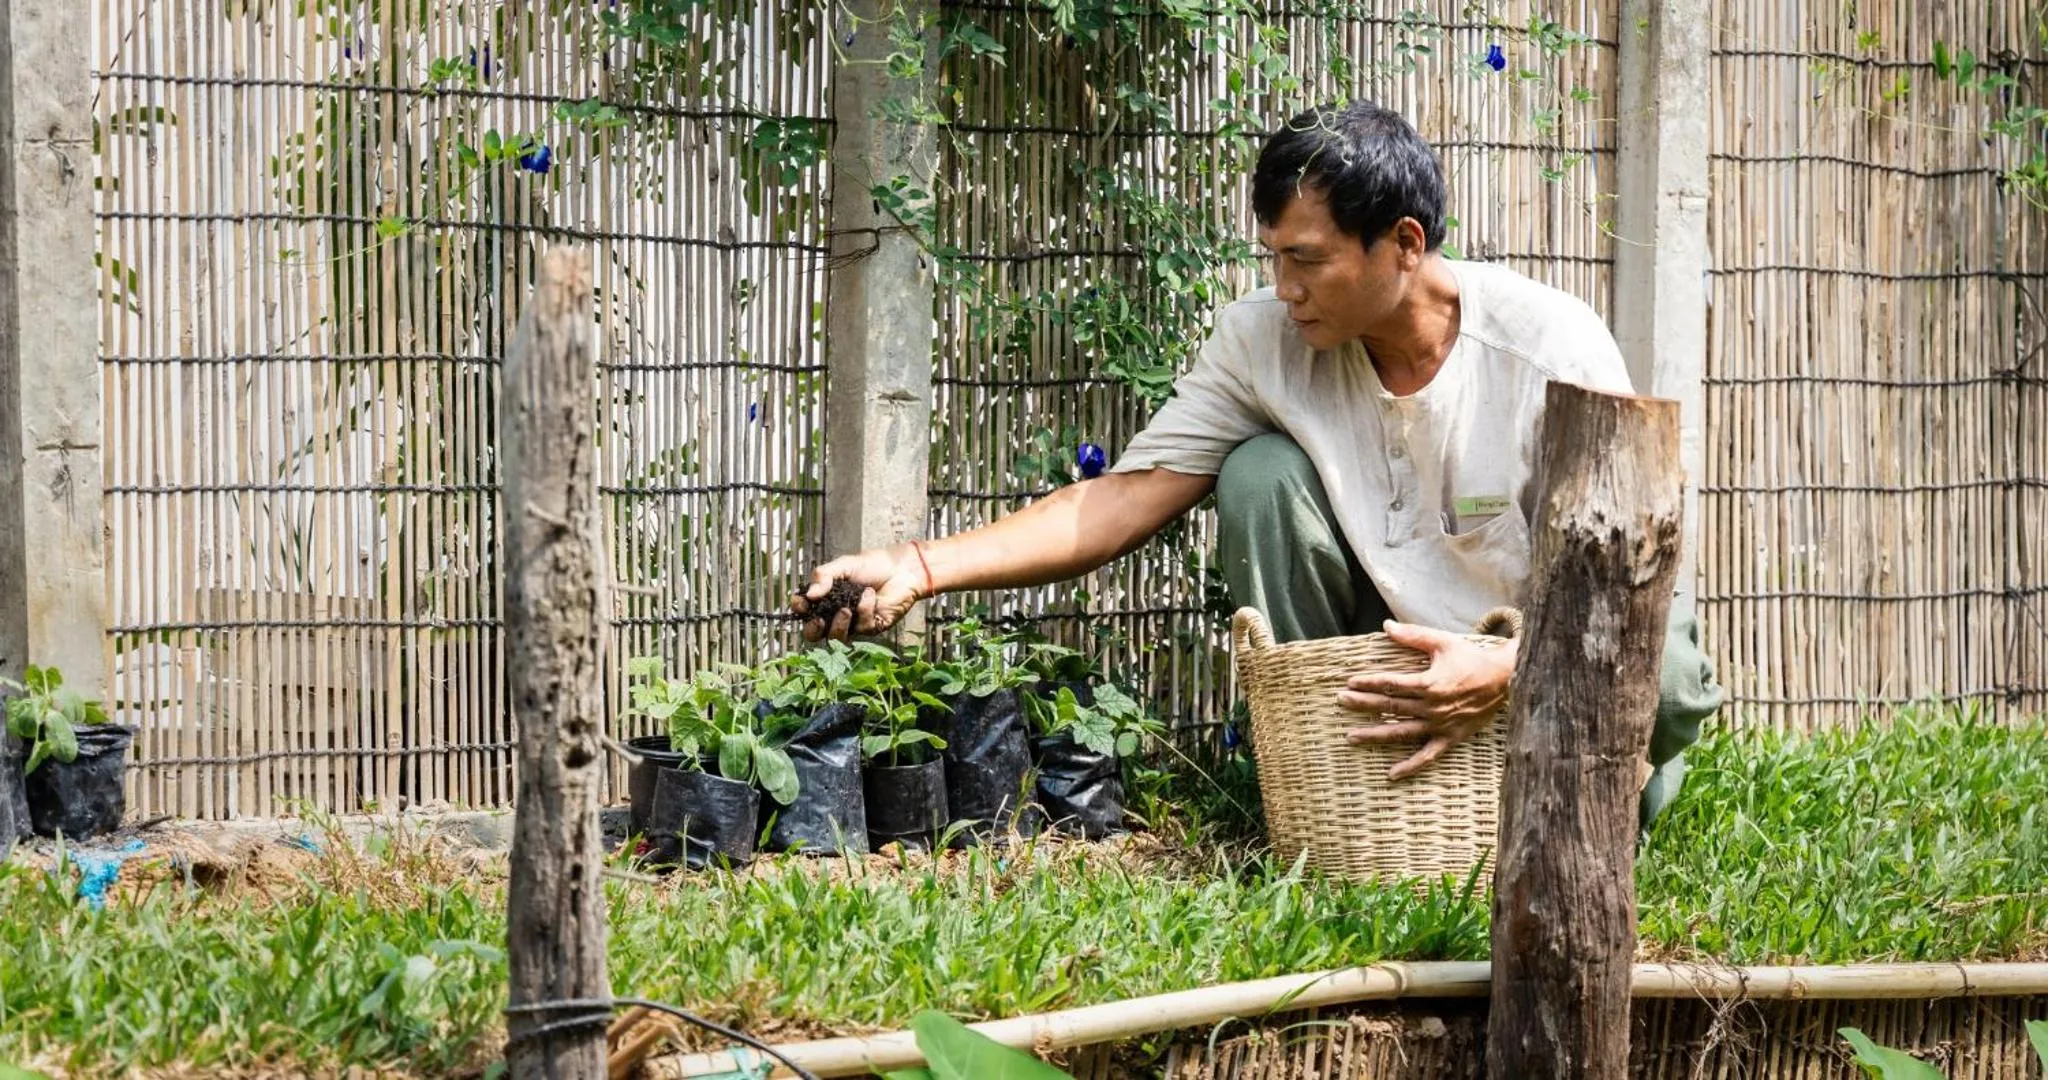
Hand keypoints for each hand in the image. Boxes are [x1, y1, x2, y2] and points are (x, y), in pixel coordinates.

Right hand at [791, 545, 928, 641]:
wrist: (901, 568)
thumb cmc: (873, 565)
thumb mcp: (844, 565)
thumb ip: (824, 576)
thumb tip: (810, 594)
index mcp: (826, 597)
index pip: (805, 609)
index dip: (800, 609)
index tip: (801, 603)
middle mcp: (836, 613)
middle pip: (815, 633)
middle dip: (813, 630)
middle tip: (818, 621)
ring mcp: (853, 622)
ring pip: (836, 637)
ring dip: (838, 625)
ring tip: (846, 609)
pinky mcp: (872, 627)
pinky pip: (862, 627)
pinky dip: (864, 610)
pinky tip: (870, 595)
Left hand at [1340, 620, 1515, 781]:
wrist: (1504, 679)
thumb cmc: (1471, 658)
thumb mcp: (1442, 642)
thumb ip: (1413, 636)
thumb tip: (1385, 627)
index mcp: (1428, 683)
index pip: (1390, 684)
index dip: (1368, 682)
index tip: (1349, 682)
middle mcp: (1431, 707)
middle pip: (1390, 707)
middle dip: (1363, 704)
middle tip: (1341, 702)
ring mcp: (1440, 725)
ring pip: (1402, 732)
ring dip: (1375, 735)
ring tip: (1352, 737)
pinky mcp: (1450, 738)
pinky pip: (1428, 756)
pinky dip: (1410, 766)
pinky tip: (1391, 774)